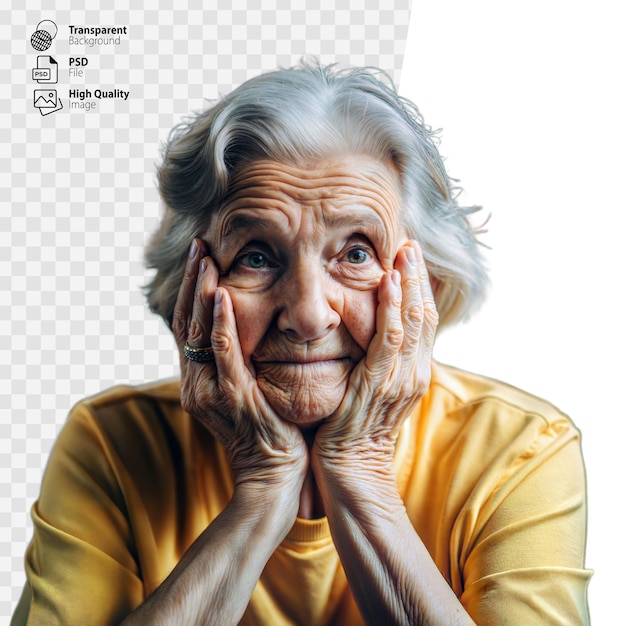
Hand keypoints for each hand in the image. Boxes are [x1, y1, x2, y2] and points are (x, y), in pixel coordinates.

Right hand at [172, 239, 307, 496]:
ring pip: (198, 333)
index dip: (192, 291)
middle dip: (192, 281)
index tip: (201, 257)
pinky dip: (219, 324)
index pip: (190, 326)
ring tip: (206, 257)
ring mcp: (210, 392)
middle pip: (187, 322)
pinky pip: (222, 355)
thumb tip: (252, 329)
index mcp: (200, 380)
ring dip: (201, 292)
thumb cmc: (269, 431)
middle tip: (199, 245)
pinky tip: (220, 296)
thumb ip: (242, 363)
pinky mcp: (232, 398)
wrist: (274, 477)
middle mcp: (196, 383)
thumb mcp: (250, 392)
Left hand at [312, 241, 437, 475]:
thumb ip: (378, 363)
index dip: (419, 289)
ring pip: (414, 321)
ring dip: (409, 284)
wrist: (351, 468)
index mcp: (414, 372)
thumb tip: (371, 336)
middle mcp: (415, 372)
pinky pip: (391, 339)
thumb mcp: (372, 391)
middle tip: (411, 245)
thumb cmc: (354, 430)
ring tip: (404, 252)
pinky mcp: (381, 383)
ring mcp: (402, 378)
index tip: (410, 260)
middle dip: (418, 278)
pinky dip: (394, 308)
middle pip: (425, 315)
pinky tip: (389, 283)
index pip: (424, 323)